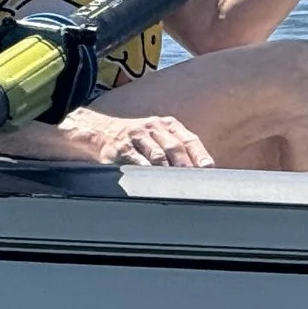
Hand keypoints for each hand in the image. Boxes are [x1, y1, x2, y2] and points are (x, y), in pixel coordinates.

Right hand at [59, 108, 212, 167]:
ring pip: (157, 155)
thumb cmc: (136, 140)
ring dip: (167, 170)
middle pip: (174, 147)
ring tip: (176, 183)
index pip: (189, 140)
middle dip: (185, 166)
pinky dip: (146, 171)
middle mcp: (153, 128)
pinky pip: (137, 161)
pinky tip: (152, 180)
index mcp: (167, 125)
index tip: (208, 171)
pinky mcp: (121, 148)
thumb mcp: (158, 136)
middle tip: (194, 181)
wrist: (99, 133)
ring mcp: (136, 136)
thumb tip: (202, 172)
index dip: (200, 156)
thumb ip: (178, 150)